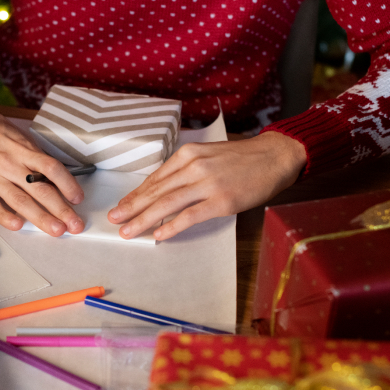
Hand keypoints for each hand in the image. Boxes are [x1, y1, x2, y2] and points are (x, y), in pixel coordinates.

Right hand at [0, 95, 84, 235]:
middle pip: (40, 189)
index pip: (51, 168)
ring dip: (40, 218)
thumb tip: (50, 173)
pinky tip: (17, 225)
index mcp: (21, 148)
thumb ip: (30, 153)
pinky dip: (5, 216)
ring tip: (56, 230)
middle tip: (75, 224)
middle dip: (61, 210)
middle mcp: (8, 162)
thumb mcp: (13, 133)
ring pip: (20, 200)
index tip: (78, 198)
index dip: (68, 184)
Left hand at [107, 131, 306, 240]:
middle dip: (132, 207)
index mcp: (188, 155)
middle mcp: (193, 167)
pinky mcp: (221, 201)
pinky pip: (189, 216)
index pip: (155, 178)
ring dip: (143, 219)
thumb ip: (186, 170)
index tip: (122, 206)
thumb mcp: (208, 155)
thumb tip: (164, 190)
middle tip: (114, 220)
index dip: (136, 194)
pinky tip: (158, 235)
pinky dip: (171, 226)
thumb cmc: (242, 159)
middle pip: (155, 191)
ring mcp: (207, 184)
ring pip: (166, 204)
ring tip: (128, 231)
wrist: (274, 156)